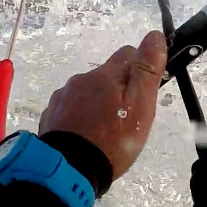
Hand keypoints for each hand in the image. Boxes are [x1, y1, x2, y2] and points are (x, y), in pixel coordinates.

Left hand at [38, 31, 166, 180]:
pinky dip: (81, 117)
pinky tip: (86, 137)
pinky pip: (71, 108)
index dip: (141, 68)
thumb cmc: (112, 140)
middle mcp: (81, 79)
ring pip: (88, 92)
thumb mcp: (140, 106)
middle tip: (128, 119)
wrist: (69, 170)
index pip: (128, 53)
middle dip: (119, 90)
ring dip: (99, 103)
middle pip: (107, 75)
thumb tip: (154, 35)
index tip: (144, 92)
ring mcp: (63, 97)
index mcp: (105, 74)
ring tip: (106, 132)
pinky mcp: (51, 115)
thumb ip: (146, 70)